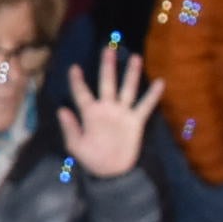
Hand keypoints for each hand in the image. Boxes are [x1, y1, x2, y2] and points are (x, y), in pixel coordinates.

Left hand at [56, 44, 163, 178]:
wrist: (112, 173)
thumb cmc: (92, 158)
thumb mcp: (76, 146)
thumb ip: (70, 128)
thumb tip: (62, 110)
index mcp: (90, 113)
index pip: (82, 93)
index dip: (77, 81)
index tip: (74, 68)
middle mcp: (107, 108)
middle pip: (107, 83)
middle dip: (107, 67)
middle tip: (107, 49)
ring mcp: (122, 114)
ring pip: (127, 89)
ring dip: (131, 74)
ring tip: (135, 57)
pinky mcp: (135, 122)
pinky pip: (145, 106)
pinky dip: (152, 95)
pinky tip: (160, 82)